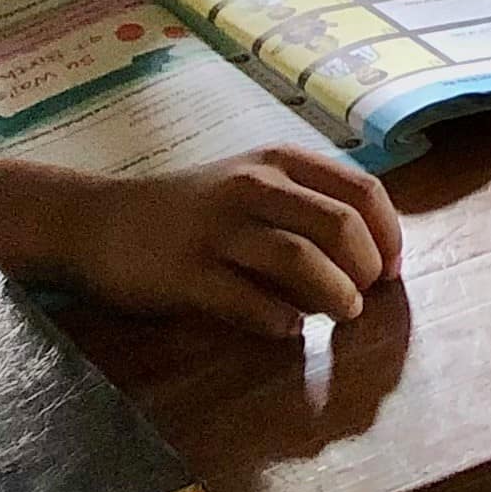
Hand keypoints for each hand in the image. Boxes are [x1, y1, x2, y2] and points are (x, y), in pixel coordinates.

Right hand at [65, 150, 404, 336]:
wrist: (97, 221)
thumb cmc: (189, 209)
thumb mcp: (250, 186)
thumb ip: (302, 207)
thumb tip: (366, 258)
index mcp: (279, 162)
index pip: (361, 189)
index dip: (388, 232)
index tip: (393, 269)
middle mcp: (253, 187)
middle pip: (338, 225)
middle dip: (367, 267)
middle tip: (367, 297)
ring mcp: (217, 228)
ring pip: (300, 259)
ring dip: (335, 294)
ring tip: (345, 315)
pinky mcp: (185, 272)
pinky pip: (247, 299)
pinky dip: (280, 318)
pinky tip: (290, 330)